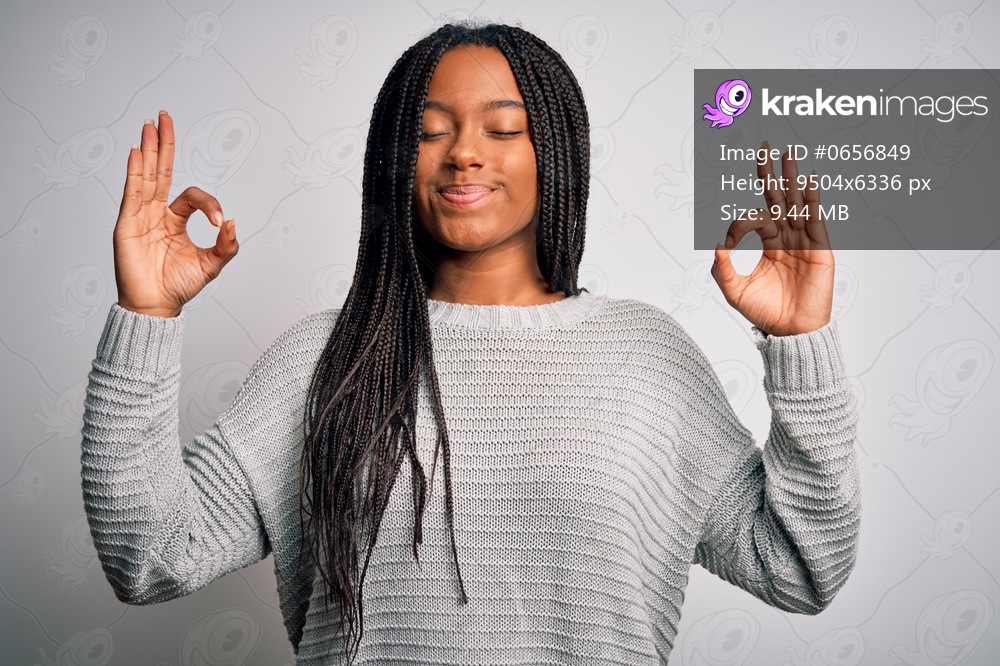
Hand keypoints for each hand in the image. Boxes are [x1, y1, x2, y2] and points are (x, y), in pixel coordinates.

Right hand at [113, 111, 238, 317]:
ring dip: (149, 149)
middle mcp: (156, 213)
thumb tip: (233, 223)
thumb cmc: (179, 286)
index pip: (192, 196)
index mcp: (175, 220)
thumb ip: (227, 246)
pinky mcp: (126, 224)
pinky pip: (132, 192)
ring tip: (151, 124)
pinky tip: (138, 151)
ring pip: (146, 176)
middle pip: (161, 171)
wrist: (156, 306)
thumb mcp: (212, 265)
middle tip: (164, 116)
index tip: (219, 224)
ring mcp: (140, 216)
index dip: (209, 205)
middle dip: (164, 144)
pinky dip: (135, 171)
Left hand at [710, 142, 833, 336]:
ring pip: (797, 203)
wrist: (791, 332)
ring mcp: (805, 242)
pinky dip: (812, 200)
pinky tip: (809, 181)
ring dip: (792, 177)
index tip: (731, 238)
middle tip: (765, 146)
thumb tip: (716, 242)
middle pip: (779, 199)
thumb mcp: (734, 290)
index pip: (755, 219)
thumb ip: (722, 267)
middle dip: (771, 173)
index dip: (740, 223)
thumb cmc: (766, 313)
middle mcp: (788, 238)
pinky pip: (816, 220)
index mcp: (769, 244)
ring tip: (789, 152)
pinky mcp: (820, 250)